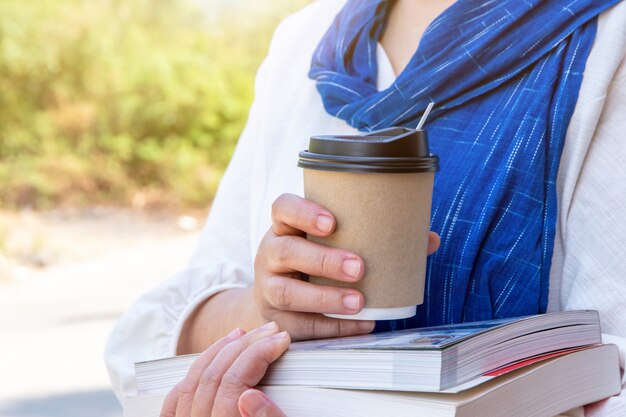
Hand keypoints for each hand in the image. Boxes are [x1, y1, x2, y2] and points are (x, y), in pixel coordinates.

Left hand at [162, 322, 288, 416]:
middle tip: (271, 330)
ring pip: (192, 382)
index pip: (235, 383)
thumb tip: (249, 396)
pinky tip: (209, 362)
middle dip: (245, 346)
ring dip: (218, 352)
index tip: (281, 340)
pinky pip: (175, 400)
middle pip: (214, 376)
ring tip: (243, 335)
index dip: (260, 354)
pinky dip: (192, 376)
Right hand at [253, 193, 439, 340]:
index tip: (332, 222)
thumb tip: (428, 239)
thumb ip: (376, 237)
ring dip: (324, 297)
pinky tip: (359, 324)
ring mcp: (267, 287)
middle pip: (285, 250)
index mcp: (285, 227)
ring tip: (358, 302)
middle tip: (359, 267)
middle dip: (322, 259)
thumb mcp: (335, 245)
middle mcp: (270, 253)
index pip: (283, 208)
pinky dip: (331, 327)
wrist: (282, 300)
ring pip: (286, 291)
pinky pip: (298, 325)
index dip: (303, 212)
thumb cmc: (317, 263)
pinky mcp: (275, 318)